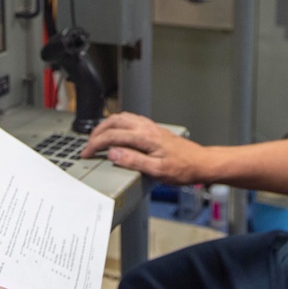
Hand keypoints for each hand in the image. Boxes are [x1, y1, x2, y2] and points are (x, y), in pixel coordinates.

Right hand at [82, 112, 207, 184]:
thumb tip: (113, 153)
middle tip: (88, 145)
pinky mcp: (154, 129)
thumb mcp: (157, 171)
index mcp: (145, 137)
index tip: (86, 153)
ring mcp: (151, 127)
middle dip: (97, 132)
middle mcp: (147, 128)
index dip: (96, 144)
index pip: (113, 136)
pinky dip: (118, 123)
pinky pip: (131, 119)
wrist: (201, 163)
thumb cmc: (183, 169)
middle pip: (114, 122)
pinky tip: (117, 131)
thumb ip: (133, 161)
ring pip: (122, 117)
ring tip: (98, 136)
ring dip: (107, 125)